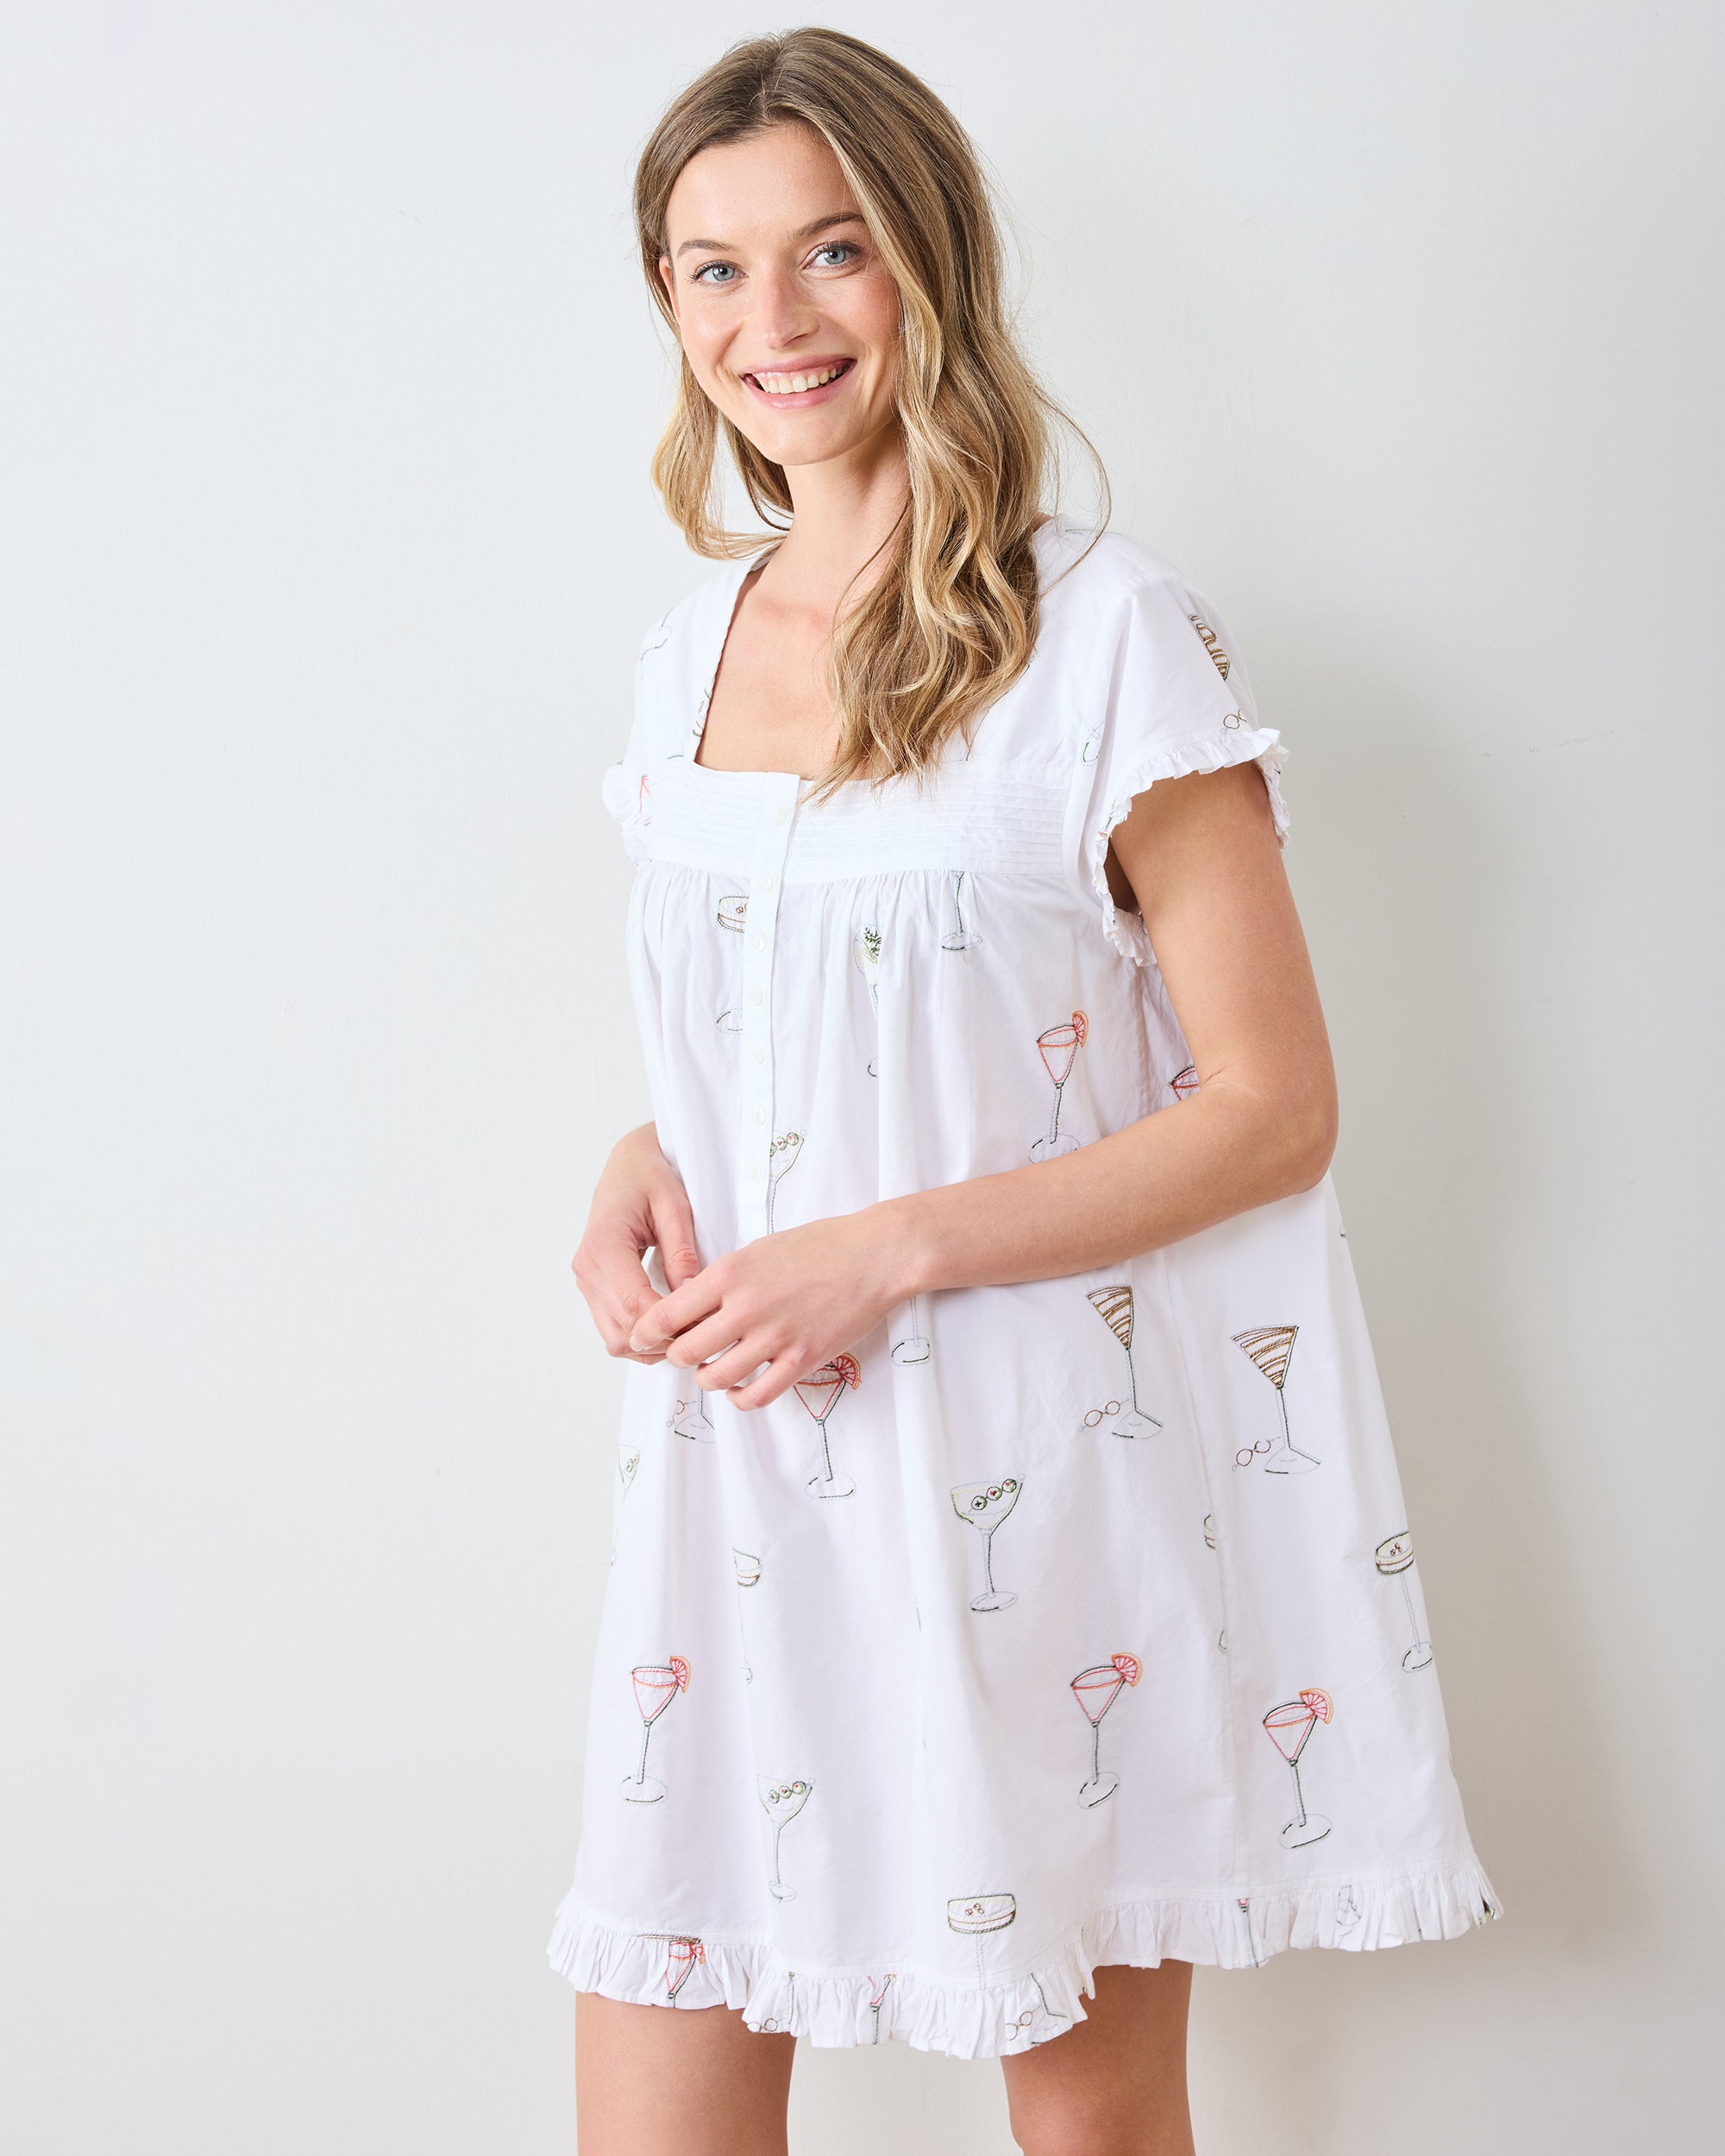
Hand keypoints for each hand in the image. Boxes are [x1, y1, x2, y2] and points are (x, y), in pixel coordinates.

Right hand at [572, 1123, 702, 1361]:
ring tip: (689, 1330)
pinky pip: (613, 1330)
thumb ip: (682, 1254)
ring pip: (615, 1339)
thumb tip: (691, 1299)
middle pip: (624, 1330)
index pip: (634, 1305)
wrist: (628, 1165)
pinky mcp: (592, 1288)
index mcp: (604, 1245)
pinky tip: (670, 1325)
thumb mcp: (675, 1207)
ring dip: (652, 1345)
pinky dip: (641, 1337)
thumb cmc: (651, 1178)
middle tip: (703, 1331)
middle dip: (665, 1339)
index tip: (705, 1324)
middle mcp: (587, 1268)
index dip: (670, 1325)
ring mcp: (585, 1281)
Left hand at [626, 1203, 914, 1407]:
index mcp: (729, 1273)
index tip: (645, 1339)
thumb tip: (689, 1310)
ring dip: (707, 1378)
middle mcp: (745, 1307)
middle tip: (684, 1353)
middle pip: (684, 1353)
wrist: (874, 1255)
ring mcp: (775, 1336)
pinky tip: (740, 1388)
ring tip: (713, 1369)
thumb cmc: (818, 1246)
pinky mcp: (802, 1359)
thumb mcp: (757, 1249)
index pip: (665, 1315)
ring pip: (715, 1378)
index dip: (647, 1334)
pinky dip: (740, 1399)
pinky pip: (756, 1397)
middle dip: (677, 1358)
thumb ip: (722, 1280)